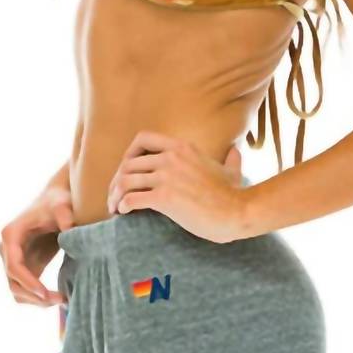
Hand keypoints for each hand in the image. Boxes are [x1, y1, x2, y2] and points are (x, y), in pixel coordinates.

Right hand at [0, 179, 74, 305]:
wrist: (57, 201)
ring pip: (17, 290)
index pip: (14, 267)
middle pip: (13, 283)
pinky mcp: (24, 267)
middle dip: (35, 296)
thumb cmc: (57, 201)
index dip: (29, 283)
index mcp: (11, 235)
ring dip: (36, 301)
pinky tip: (57, 297)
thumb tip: (71, 233)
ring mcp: (13, 260)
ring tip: (61, 299)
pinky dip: (38, 298)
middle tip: (61, 299)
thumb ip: (66, 216)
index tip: (47, 294)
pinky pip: (25, 289)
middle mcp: (6, 249)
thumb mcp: (62, 205)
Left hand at [106, 132, 251, 243]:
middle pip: (128, 163)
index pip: (142, 139)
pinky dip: (123, 205)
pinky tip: (123, 213)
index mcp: (181, 147)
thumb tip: (236, 151)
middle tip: (115, 196)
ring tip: (114, 208)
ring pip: (125, 180)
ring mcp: (167, 176)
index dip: (128, 155)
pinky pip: (132, 198)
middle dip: (116, 180)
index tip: (126, 171)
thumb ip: (231, 158)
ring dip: (115, 195)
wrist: (237, 212)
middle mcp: (171, 157)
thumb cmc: (234, 195)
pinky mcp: (164, 197)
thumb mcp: (232, 170)